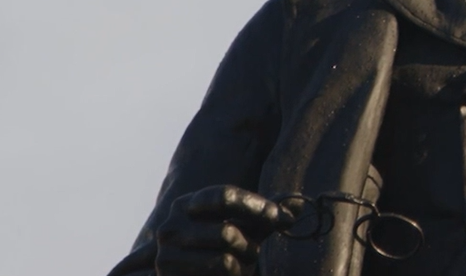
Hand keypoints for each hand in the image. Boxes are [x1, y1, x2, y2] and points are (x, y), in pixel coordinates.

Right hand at [153, 185, 287, 275]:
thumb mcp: (247, 229)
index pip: (225, 197)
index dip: (257, 207)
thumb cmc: (226, 251)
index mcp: (188, 204)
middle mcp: (171, 226)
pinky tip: (228, 275)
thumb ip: (268, 216)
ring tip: (240, 265)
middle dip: (250, 245)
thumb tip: (299, 203)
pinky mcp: (169, 275)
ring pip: (224, 258)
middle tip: (253, 252)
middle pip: (227, 232)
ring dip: (242, 265)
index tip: (282, 218)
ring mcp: (165, 255)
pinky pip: (219, 273)